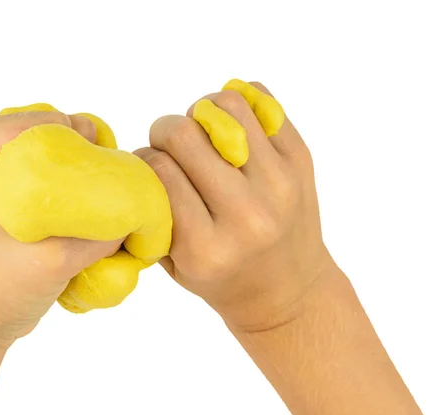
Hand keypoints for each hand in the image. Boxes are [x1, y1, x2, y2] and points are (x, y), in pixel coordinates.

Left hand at [0, 111, 120, 346]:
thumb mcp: (50, 262)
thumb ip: (100, 234)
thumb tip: (142, 212)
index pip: (45, 123)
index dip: (80, 148)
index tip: (101, 183)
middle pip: (58, 131)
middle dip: (88, 160)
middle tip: (105, 198)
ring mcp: (2, 164)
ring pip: (65, 151)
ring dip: (88, 178)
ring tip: (99, 211)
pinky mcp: (18, 186)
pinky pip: (62, 171)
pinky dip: (81, 191)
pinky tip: (90, 216)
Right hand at [135, 82, 332, 331]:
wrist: (289, 291)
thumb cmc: (223, 279)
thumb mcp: (175, 265)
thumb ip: (151, 215)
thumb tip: (136, 157)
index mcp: (205, 248)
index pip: (158, 170)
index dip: (144, 160)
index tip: (149, 168)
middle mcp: (245, 215)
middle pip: (184, 134)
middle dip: (166, 132)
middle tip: (172, 147)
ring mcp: (279, 184)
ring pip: (224, 106)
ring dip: (201, 112)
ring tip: (203, 134)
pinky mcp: (301, 161)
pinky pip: (261, 100)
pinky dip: (237, 104)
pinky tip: (231, 128)